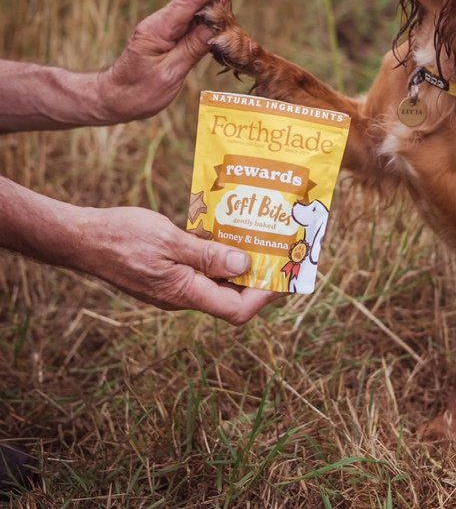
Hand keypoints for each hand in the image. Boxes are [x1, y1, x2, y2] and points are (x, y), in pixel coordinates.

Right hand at [77, 205, 280, 323]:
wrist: (83, 239)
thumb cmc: (123, 237)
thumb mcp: (170, 240)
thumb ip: (207, 255)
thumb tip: (244, 266)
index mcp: (184, 293)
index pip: (236, 310)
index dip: (264, 295)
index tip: (283, 274)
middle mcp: (182, 296)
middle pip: (231, 298)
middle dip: (258, 277)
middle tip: (277, 250)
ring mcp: (173, 288)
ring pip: (217, 284)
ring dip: (238, 264)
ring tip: (258, 237)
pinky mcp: (166, 276)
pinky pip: (201, 273)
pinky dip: (217, 257)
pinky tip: (224, 233)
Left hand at [98, 0, 260, 123]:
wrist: (113, 99)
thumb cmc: (136, 92)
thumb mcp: (168, 75)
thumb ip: (192, 48)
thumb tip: (217, 26)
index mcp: (160, 27)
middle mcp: (164, 20)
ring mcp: (169, 25)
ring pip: (202, 1)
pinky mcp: (173, 33)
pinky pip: (199, 15)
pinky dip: (218, 3)